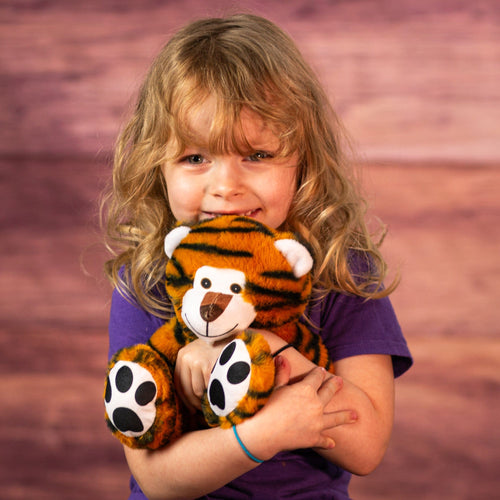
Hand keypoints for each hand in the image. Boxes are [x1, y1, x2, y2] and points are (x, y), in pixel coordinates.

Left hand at [174, 339, 224, 411]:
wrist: (231, 333)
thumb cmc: (217, 346)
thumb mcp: (200, 353)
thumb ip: (193, 368)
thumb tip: (192, 394)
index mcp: (182, 355)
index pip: (178, 383)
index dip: (184, 398)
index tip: (191, 408)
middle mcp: (186, 358)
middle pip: (186, 389)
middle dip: (193, 403)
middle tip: (200, 410)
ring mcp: (196, 361)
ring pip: (197, 390)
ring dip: (204, 398)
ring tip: (212, 400)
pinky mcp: (206, 366)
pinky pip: (208, 387)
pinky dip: (213, 391)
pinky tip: (218, 392)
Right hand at [242, 359, 356, 458]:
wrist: (266, 433)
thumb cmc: (269, 407)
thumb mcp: (276, 387)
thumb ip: (282, 372)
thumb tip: (281, 356)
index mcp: (307, 389)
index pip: (316, 377)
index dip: (318, 373)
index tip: (321, 370)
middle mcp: (316, 404)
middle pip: (329, 392)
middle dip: (335, 386)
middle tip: (341, 382)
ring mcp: (318, 422)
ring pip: (336, 418)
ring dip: (346, 416)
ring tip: (356, 415)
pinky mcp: (315, 438)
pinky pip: (325, 440)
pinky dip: (328, 442)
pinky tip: (333, 443)